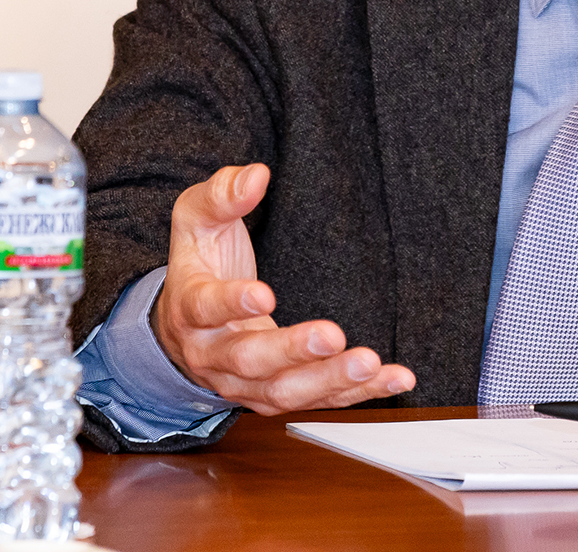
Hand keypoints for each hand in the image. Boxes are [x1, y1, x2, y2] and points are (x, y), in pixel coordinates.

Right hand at [152, 163, 415, 414]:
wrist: (184, 329)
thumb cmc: (199, 265)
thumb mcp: (196, 221)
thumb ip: (221, 195)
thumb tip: (255, 175)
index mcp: (190, 308)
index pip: (204, 308)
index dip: (230, 303)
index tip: (263, 293)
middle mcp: (213, 354)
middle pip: (249, 360)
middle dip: (292, 351)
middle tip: (333, 335)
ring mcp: (244, 382)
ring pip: (284, 390)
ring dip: (329, 380)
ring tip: (369, 363)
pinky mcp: (276, 394)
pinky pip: (317, 400)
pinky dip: (356, 393)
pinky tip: (393, 378)